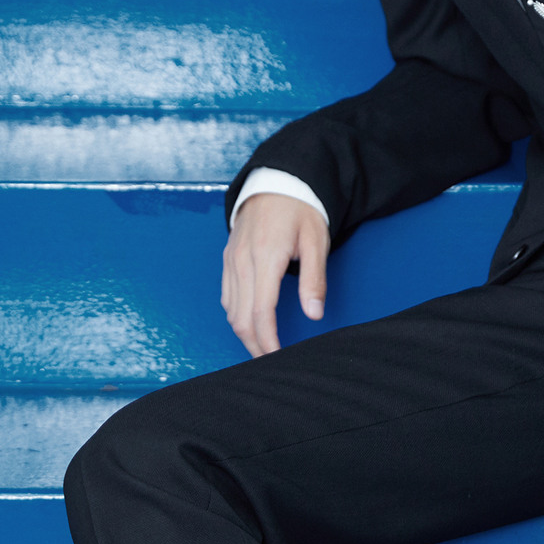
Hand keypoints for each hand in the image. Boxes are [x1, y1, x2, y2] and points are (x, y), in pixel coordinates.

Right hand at [221, 193, 328, 355]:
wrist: (276, 181)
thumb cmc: (300, 210)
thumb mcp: (316, 241)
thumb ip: (314, 280)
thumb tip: (314, 314)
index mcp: (266, 255)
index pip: (262, 311)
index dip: (269, 340)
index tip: (278, 357)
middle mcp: (242, 260)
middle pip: (242, 317)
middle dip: (255, 345)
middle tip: (271, 362)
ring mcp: (231, 259)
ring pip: (231, 310)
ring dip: (245, 333)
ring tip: (263, 348)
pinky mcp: (227, 258)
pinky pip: (227, 296)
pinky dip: (236, 315)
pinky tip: (250, 323)